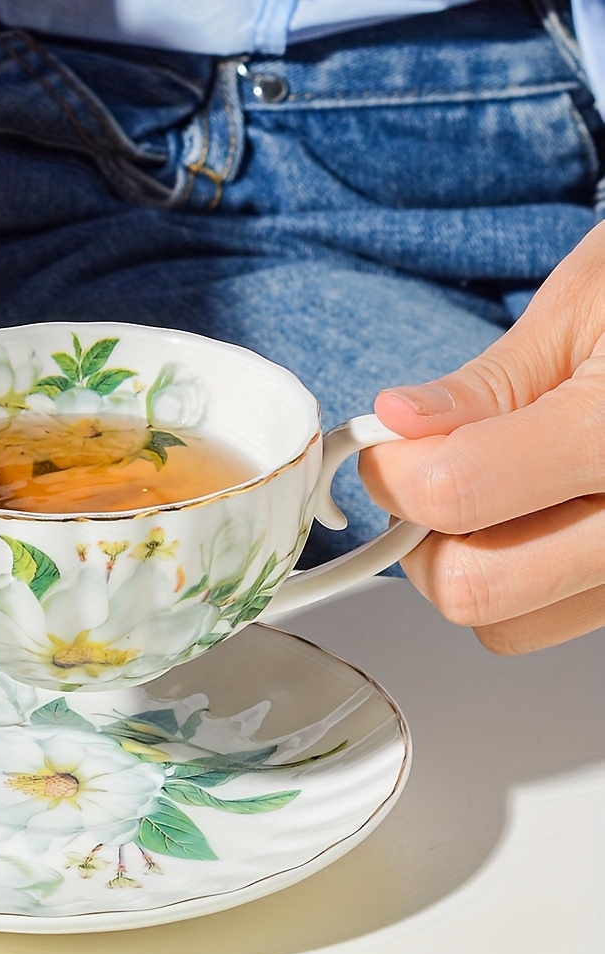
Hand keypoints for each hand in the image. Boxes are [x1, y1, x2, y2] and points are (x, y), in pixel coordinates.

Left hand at [360, 221, 604, 653]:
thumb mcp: (588, 305)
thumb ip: (486, 384)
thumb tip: (397, 425)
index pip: (456, 494)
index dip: (396, 469)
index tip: (390, 444)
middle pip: (474, 590)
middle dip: (425, 537)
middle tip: (432, 479)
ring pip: (506, 626)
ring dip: (471, 566)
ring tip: (498, 494)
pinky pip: (549, 622)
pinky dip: (522, 581)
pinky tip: (545, 515)